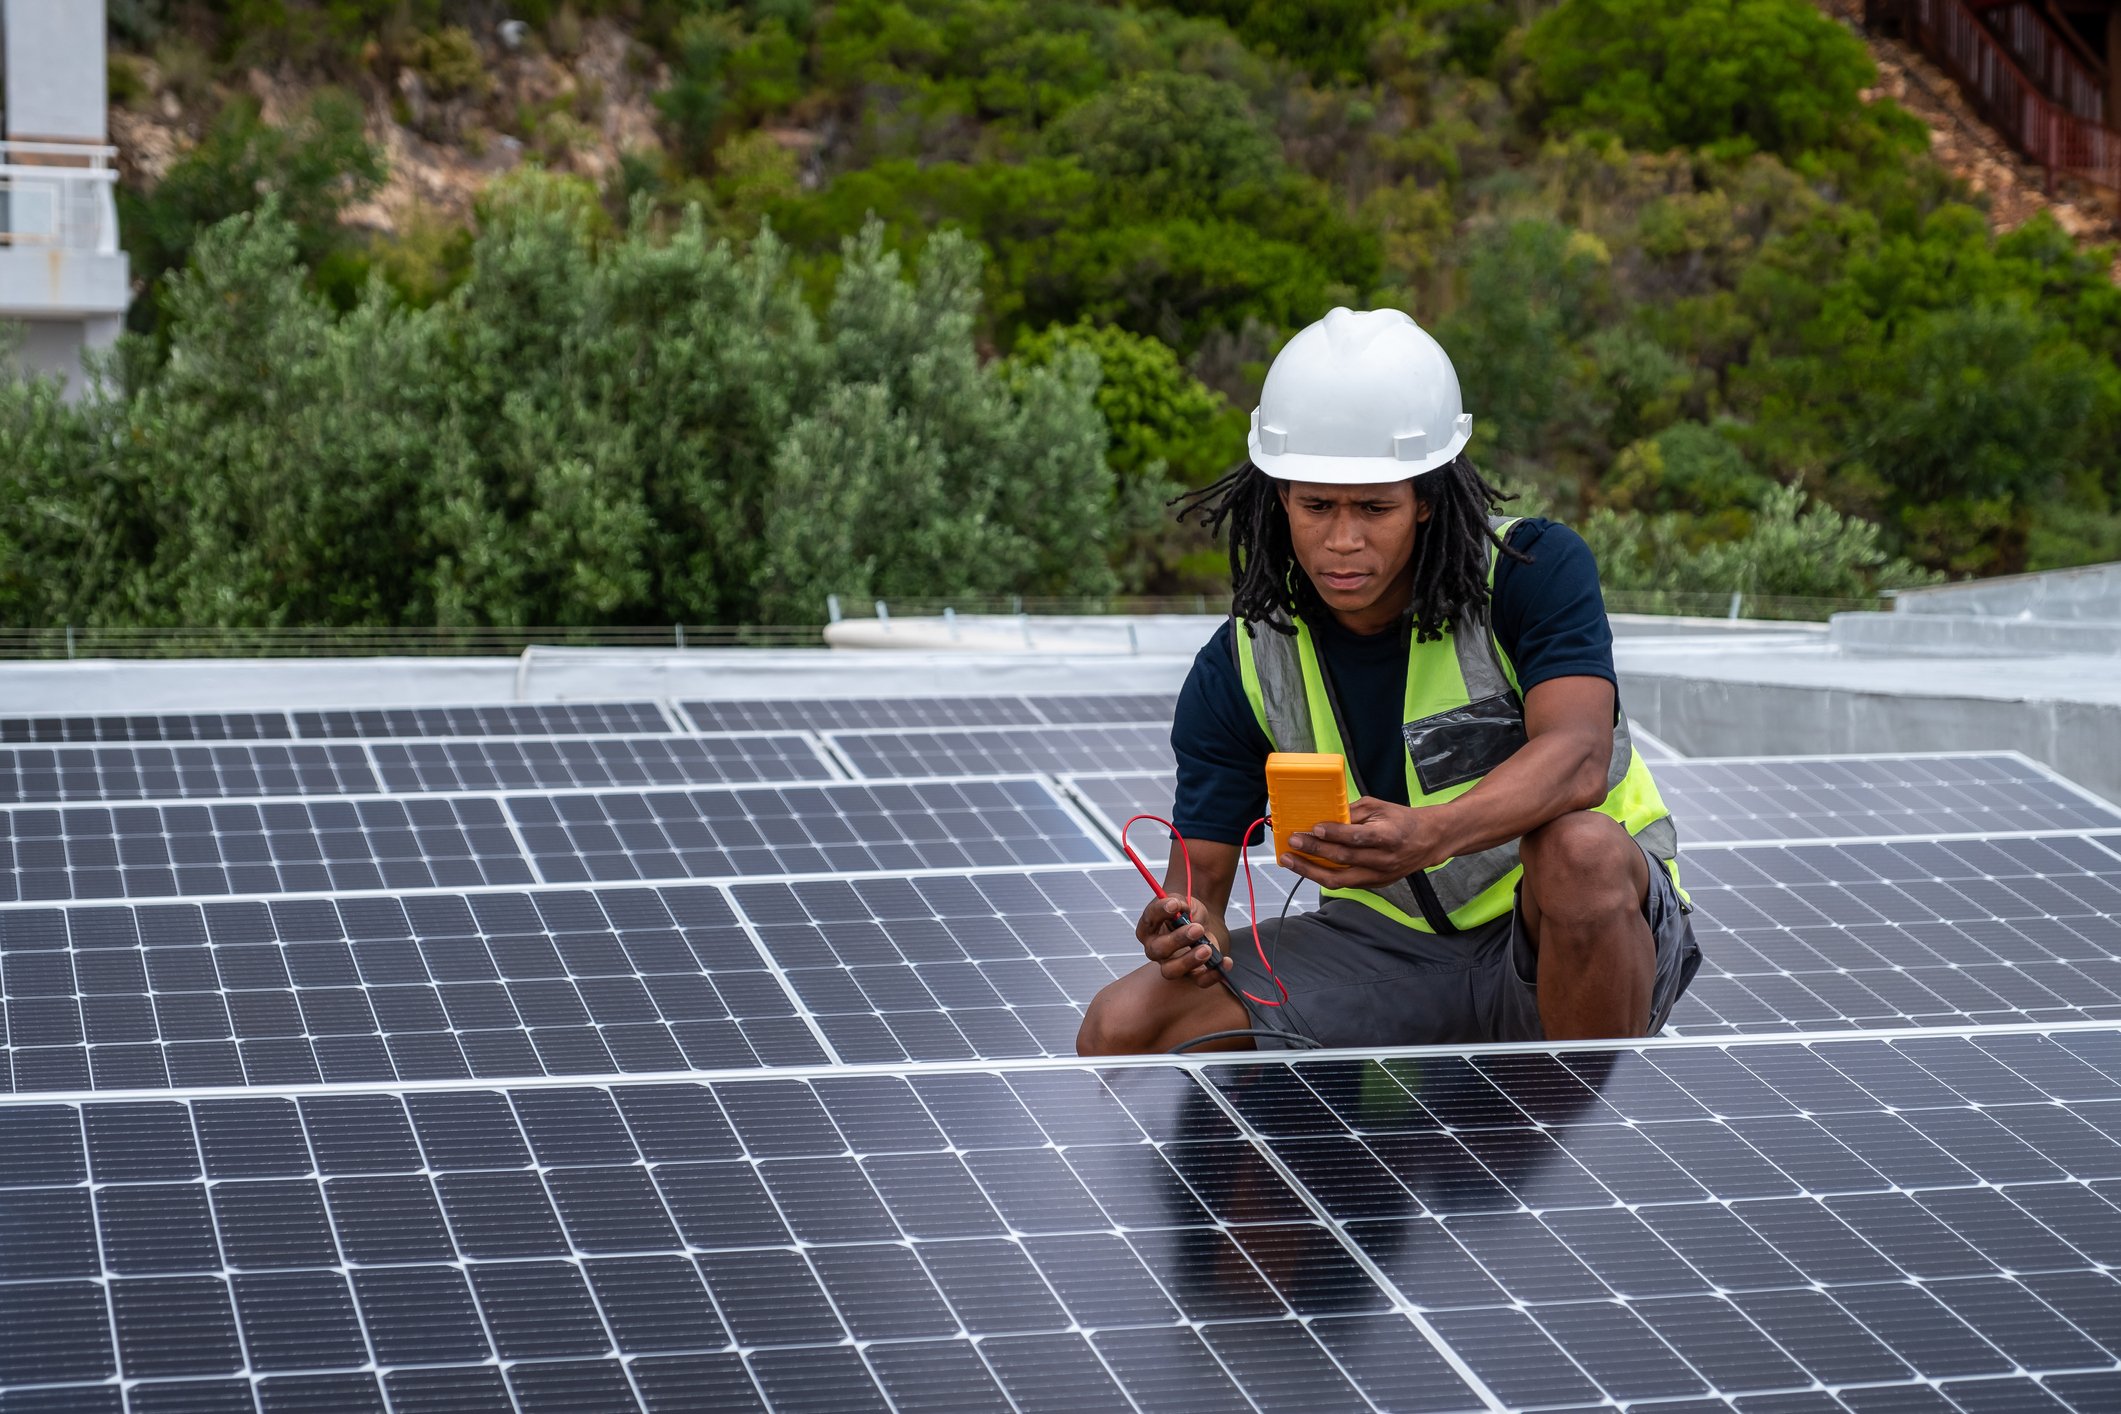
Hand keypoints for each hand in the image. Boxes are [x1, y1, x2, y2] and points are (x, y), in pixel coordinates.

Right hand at [1135, 893, 1231, 988]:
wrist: (1200, 923)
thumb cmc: (1186, 913)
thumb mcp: (1182, 901)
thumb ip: (1178, 902)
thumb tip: (1180, 907)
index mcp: (1149, 927)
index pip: (1150, 918)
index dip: (1160, 911)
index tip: (1175, 905)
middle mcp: (1155, 949)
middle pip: (1159, 950)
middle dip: (1178, 939)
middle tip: (1197, 929)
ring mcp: (1171, 964)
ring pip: (1172, 970)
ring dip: (1189, 960)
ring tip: (1207, 949)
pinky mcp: (1191, 974)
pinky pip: (1199, 980)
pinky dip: (1213, 974)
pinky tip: (1225, 962)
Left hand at [1283, 797, 1449, 888]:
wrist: (1428, 841)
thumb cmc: (1402, 821)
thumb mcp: (1379, 807)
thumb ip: (1352, 812)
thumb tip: (1324, 816)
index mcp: (1388, 836)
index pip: (1357, 837)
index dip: (1334, 833)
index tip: (1315, 828)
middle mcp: (1383, 859)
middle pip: (1343, 858)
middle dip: (1313, 851)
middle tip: (1293, 841)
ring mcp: (1379, 876)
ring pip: (1339, 879)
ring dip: (1310, 870)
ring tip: (1290, 860)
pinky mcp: (1374, 884)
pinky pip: (1344, 883)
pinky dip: (1323, 876)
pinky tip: (1306, 867)